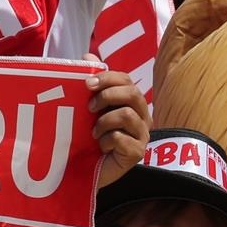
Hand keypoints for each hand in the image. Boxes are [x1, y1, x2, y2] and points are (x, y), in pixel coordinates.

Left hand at [88, 68, 148, 186]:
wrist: (84, 171)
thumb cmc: (88, 138)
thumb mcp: (88, 108)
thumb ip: (92, 84)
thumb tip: (88, 55)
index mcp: (131, 103)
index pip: (127, 80)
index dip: (108, 77)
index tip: (87, 84)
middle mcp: (141, 117)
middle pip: (133, 93)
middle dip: (108, 96)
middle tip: (89, 108)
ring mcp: (142, 135)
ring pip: (127, 115)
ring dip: (104, 121)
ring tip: (93, 132)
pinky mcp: (137, 153)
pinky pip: (123, 138)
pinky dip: (107, 140)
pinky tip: (101, 146)